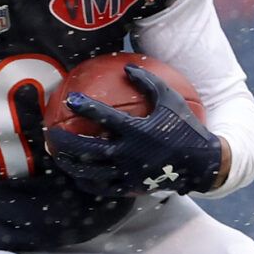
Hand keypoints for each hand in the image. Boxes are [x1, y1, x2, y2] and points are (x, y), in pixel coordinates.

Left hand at [45, 65, 222, 196]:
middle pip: (88, 150)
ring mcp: (128, 173)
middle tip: (52, 135)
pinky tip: (79, 176)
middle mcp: (129, 153)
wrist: (201, 163)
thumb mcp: (170, 99)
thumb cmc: (185, 127)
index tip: (71, 100)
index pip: (106, 118)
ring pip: (91, 172)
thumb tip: (128, 66)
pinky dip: (88, 182)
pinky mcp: (131, 187)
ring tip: (58, 157)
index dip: (86, 108)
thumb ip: (148, 82)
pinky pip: (103, 188)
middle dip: (66, 143)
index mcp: (138, 131)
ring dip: (71, 164)